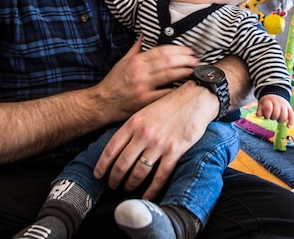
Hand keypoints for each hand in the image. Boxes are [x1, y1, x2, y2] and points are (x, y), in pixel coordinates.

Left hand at [93, 81, 215, 200]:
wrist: (196, 98)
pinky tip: (147, 195)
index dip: (102, 164)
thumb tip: (120, 146)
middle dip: (115, 178)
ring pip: (139, 172)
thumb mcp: (145, 110)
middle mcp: (143, 134)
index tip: (98, 174)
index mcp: (134, 123)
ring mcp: (159, 144)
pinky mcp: (175, 152)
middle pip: (122, 163)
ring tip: (128, 188)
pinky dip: (152, 189)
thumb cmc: (170, 104)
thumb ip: (133, 127)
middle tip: (112, 185)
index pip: (111, 148)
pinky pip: (160, 176)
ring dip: (131, 184)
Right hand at [94, 36, 199, 122]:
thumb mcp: (123, 62)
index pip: (161, 51)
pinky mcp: (144, 101)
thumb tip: (143, 34)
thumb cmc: (114, 82)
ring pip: (169, 76)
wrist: (102, 103)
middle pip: (168, 61)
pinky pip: (165, 94)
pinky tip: (187, 87)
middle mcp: (140, 72)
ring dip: (185, 72)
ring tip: (196, 70)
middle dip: (185, 59)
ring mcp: (142, 87)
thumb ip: (136, 48)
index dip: (178, 49)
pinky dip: (177, 90)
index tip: (189, 50)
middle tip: (197, 60)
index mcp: (136, 61)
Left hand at [257, 94, 293, 124]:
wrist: (275, 95)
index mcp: (270, 101)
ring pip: (284, 116)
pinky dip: (291, 122)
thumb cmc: (267, 102)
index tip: (266, 116)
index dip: (266, 115)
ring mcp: (285, 106)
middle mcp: (278, 102)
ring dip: (280, 120)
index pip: (268, 109)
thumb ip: (260, 110)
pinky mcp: (289, 109)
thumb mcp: (261, 104)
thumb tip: (258, 115)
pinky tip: (288, 126)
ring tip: (277, 118)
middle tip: (271, 116)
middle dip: (273, 117)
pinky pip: (292, 116)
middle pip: (276, 114)